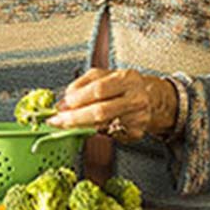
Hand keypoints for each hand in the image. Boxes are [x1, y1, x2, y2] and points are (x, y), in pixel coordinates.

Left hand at [49, 68, 175, 143]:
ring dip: (81, 126)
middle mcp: (135, 98)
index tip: (61, 106)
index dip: (77, 99)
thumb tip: (64, 100)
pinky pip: (110, 134)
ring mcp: (137, 118)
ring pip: (103, 125)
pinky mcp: (136, 133)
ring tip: (67, 124)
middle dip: (75, 117)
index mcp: (126, 79)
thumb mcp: (105, 75)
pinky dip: (97, 131)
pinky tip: (92, 126)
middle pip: (101, 111)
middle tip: (58, 120)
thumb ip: (83, 84)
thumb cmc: (123, 86)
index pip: (98, 89)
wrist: (151, 98)